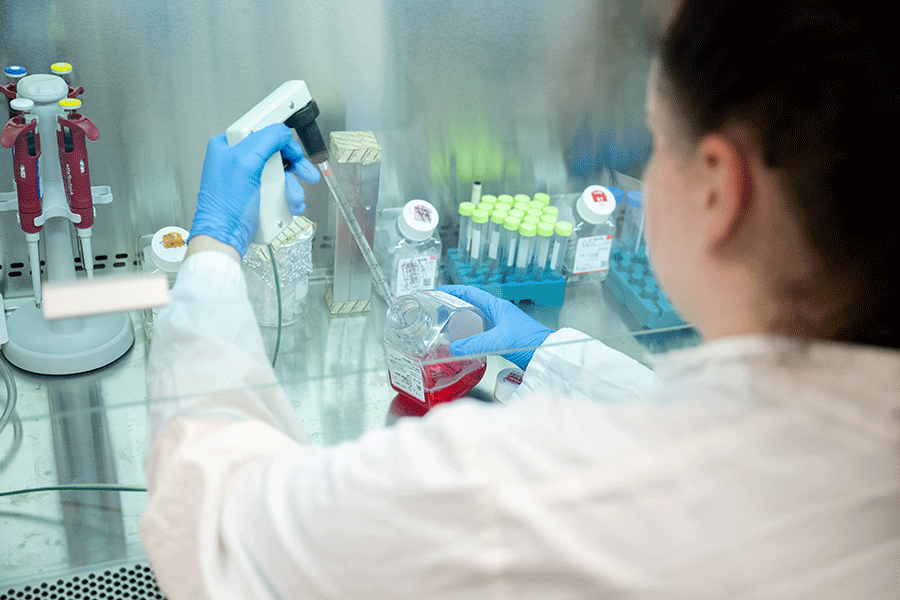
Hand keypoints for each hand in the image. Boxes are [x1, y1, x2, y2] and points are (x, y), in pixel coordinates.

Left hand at [189, 123, 320, 256]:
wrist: (224, 238)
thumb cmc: (226, 205)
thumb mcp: (245, 163)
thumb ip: (266, 140)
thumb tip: (282, 132)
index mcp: (228, 147)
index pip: (261, 132)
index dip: (281, 140)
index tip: (295, 150)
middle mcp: (236, 162)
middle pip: (275, 155)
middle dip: (294, 167)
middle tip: (307, 174)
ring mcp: (246, 180)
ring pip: (279, 175)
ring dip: (293, 186)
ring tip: (296, 199)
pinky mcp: (254, 196)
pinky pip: (277, 191)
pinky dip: (288, 197)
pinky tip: (291, 205)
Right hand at [436, 285, 552, 370]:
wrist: (546, 354)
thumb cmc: (529, 341)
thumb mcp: (498, 341)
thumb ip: (475, 344)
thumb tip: (453, 348)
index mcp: (495, 306)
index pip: (469, 292)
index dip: (451, 290)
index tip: (436, 291)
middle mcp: (496, 312)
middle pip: (468, 304)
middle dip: (451, 307)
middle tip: (436, 312)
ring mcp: (498, 324)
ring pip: (473, 318)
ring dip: (459, 321)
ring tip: (444, 327)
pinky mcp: (500, 336)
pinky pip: (479, 331)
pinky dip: (467, 334)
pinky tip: (461, 342)